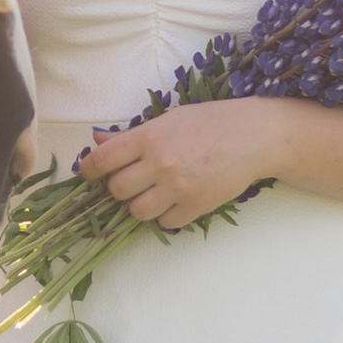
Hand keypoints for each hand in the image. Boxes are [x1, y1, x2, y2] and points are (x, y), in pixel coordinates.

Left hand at [76, 97, 284, 229]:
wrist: (253, 136)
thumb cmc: (210, 122)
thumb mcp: (168, 119)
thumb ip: (131, 134)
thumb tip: (96, 140)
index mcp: (148, 137)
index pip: (101, 160)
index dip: (88, 170)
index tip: (90, 174)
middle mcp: (159, 164)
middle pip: (116, 190)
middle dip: (119, 188)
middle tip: (132, 181)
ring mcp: (177, 188)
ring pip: (137, 211)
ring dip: (140, 204)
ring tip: (154, 193)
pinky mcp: (195, 206)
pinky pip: (165, 222)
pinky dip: (166, 215)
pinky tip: (175, 200)